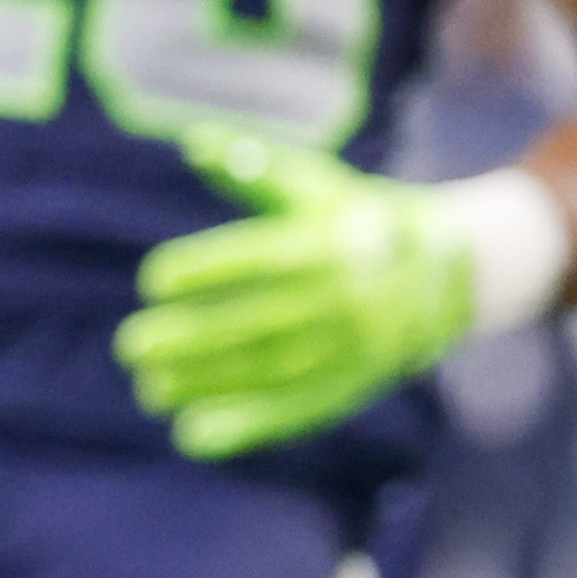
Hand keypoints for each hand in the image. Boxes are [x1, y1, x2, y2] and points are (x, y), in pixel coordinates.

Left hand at [116, 126, 478, 456]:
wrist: (446, 272)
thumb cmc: (355, 217)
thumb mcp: (314, 184)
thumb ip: (252, 167)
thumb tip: (192, 142)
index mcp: (332, 243)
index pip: (263, 260)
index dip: (208, 270)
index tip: (151, 280)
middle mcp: (346, 299)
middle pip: (263, 324)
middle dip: (194, 339)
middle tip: (130, 346)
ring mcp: (354, 349)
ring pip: (274, 371)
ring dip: (208, 385)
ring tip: (148, 389)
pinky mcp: (354, 385)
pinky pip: (298, 410)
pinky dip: (247, 428)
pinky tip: (193, 435)